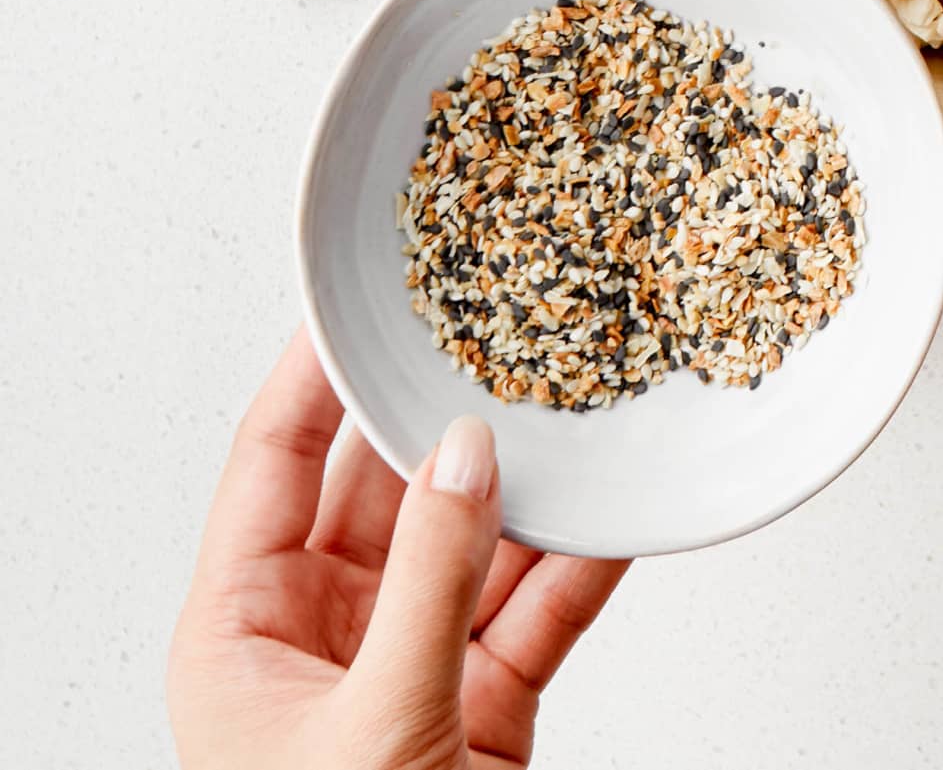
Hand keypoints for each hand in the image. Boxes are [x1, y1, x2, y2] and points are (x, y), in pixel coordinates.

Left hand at [168, 329, 626, 769]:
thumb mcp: (372, 723)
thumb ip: (428, 582)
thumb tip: (467, 456)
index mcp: (245, 629)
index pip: (273, 462)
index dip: (313, 377)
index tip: (355, 307)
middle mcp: (322, 633)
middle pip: (385, 488)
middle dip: (441, 421)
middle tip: (487, 343)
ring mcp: (406, 664)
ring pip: (471, 544)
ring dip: (525, 491)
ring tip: (570, 415)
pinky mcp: (481, 701)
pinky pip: (535, 609)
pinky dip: (577, 566)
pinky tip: (609, 518)